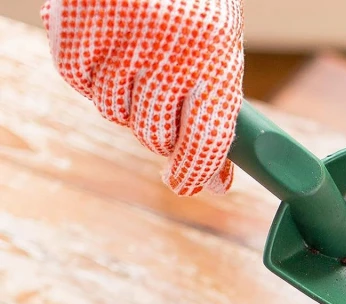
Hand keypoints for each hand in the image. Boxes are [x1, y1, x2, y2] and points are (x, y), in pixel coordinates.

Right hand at [41, 0, 243, 194]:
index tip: (185, 183)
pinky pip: (77, 80)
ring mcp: (119, 38)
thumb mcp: (218, 42)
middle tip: (163, 101)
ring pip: (115, 113)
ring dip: (125, 101)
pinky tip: (105, 41)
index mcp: (216, 56)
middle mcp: (169, 52)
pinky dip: (88, 72)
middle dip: (160, 133)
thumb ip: (217, 111)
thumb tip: (214, 183)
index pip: (205, 142)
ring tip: (137, 56)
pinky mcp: (74, 25)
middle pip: (156, 135)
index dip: (195, 173)